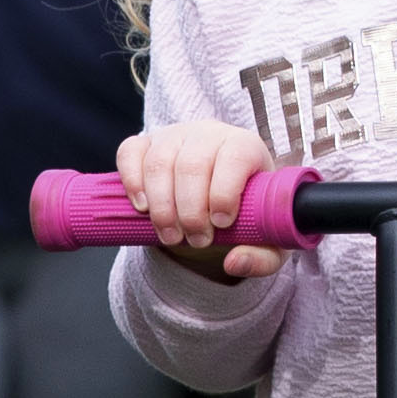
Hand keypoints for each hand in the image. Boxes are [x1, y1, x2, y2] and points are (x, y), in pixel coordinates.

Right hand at [117, 120, 284, 281]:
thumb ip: (262, 258)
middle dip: (190, 211)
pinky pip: (130, 153)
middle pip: (192, 165)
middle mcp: (210, 134)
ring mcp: (175, 136)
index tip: (221, 224)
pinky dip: (132, 181)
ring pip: (159, 162)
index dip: (225, 192)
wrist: (222, 195)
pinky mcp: (147, 143)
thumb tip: (233, 263)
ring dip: (161, 206)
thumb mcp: (266, 239)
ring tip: (170, 236)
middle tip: (196, 241)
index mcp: (245, 146)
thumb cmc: (247, 212)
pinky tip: (142, 207)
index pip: (235, 157)